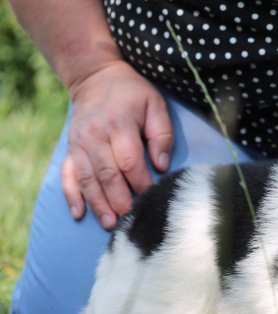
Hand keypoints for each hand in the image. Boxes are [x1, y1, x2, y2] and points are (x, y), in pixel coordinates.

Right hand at [62, 60, 173, 228]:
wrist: (95, 78)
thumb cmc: (132, 94)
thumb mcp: (155, 105)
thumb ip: (161, 135)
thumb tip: (162, 165)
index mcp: (118, 124)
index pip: (130, 161)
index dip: (141, 182)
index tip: (151, 198)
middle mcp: (95, 136)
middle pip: (107, 174)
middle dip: (120, 200)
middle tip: (131, 221)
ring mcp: (79, 144)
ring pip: (87, 180)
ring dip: (98, 204)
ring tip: (111, 224)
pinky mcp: (70, 150)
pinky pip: (67, 175)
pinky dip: (71, 195)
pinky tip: (79, 214)